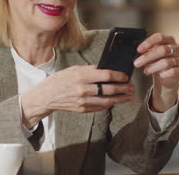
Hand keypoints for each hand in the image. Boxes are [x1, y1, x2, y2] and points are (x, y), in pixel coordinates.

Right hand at [20, 65, 134, 127]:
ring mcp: (83, 101)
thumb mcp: (74, 69)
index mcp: (82, 76)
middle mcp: (83, 89)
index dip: (119, 76)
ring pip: (107, 101)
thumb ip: (90, 69)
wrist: (46, 96)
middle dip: (123, 88)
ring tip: (129, 96)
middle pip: (110, 89)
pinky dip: (109, 104)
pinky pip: (100, 107)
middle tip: (131, 87)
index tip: (126, 76)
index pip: (106, 75)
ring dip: (121, 99)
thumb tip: (106, 69)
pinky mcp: (83, 109)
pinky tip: (116, 101)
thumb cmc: (60, 80)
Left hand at [133, 33, 178, 111]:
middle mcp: (177, 48)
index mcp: (169, 40)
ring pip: (167, 62)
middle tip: (137, 63)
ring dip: (153, 67)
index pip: (159, 37)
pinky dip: (163, 74)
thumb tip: (140, 53)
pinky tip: (159, 75)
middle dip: (147, 57)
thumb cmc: (158, 63)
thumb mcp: (151, 56)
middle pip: (163, 50)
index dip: (148, 43)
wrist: (167, 77)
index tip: (139, 50)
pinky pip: (173, 71)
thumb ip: (147, 52)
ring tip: (146, 71)